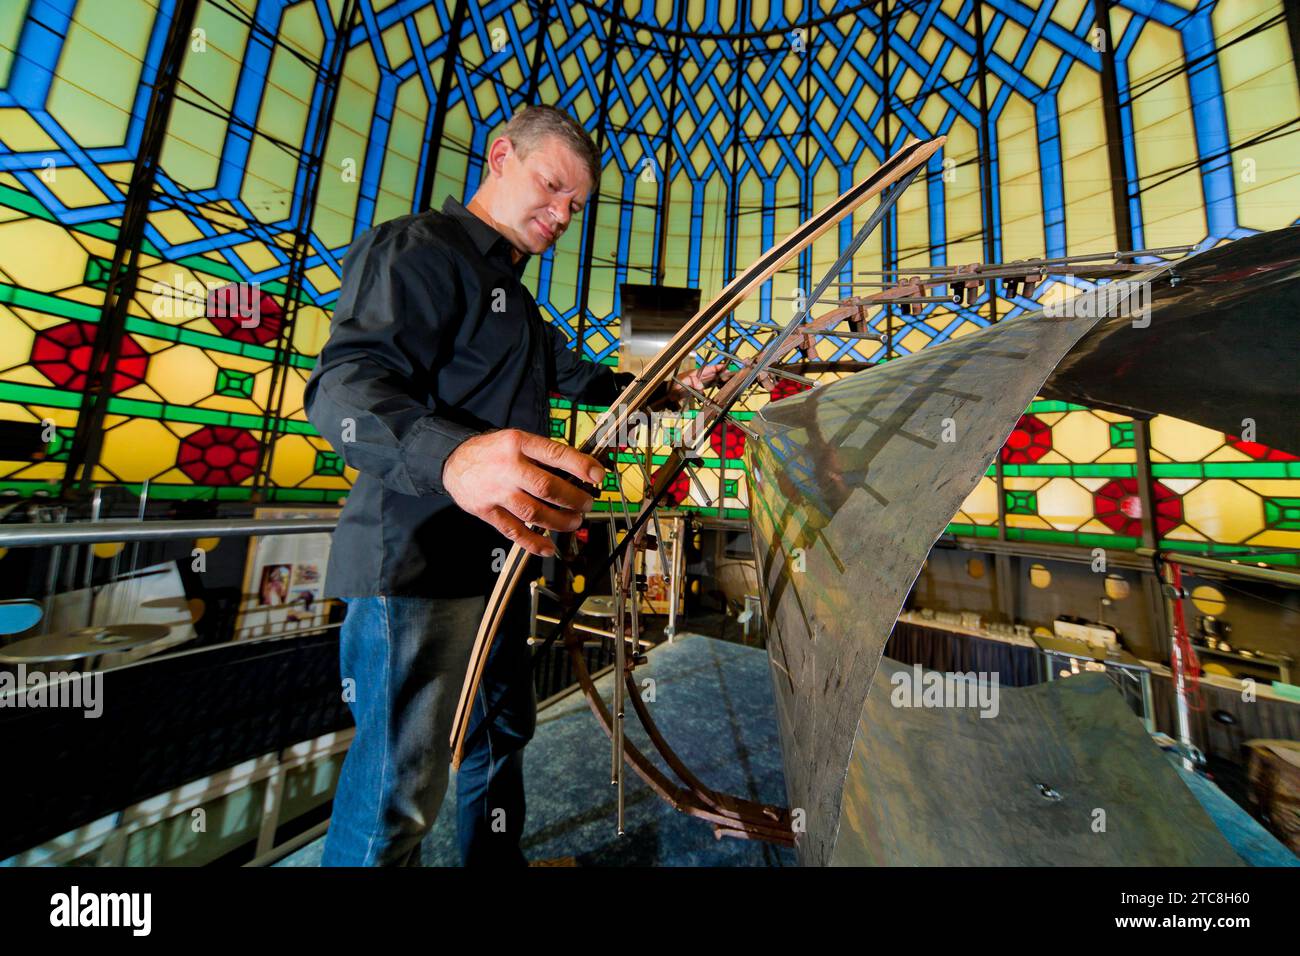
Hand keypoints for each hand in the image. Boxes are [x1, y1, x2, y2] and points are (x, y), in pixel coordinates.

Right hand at [442, 429, 605, 557]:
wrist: (453, 462)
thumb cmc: (492, 452)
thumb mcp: (516, 440)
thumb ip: (542, 455)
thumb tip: (579, 472)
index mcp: (518, 444)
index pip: (555, 454)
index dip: (580, 466)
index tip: (598, 476)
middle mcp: (507, 467)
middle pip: (547, 487)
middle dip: (574, 499)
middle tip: (587, 504)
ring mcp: (497, 492)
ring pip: (534, 512)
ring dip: (559, 521)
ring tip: (573, 521)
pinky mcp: (488, 511)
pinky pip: (514, 531)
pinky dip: (533, 542)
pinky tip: (548, 546)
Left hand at [665, 361, 725, 406]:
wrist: (668, 394)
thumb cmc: (673, 387)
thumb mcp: (682, 383)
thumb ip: (692, 383)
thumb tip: (701, 386)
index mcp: (695, 373)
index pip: (708, 369)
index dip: (717, 368)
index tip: (725, 367)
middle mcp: (698, 377)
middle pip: (712, 374)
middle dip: (721, 374)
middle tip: (731, 375)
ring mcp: (698, 383)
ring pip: (711, 380)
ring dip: (719, 381)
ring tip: (727, 382)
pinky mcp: (697, 390)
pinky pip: (708, 388)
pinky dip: (713, 388)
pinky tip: (718, 389)